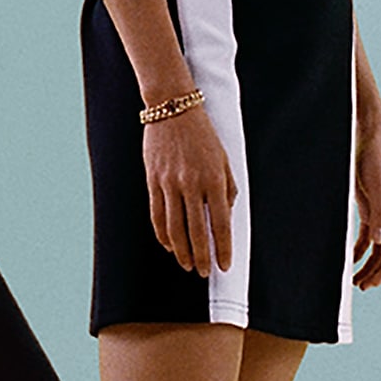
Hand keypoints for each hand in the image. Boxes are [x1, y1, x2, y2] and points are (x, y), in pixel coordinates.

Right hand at [142, 106, 234, 273]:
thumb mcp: (224, 158)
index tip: (224, 266)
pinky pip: (156, 214)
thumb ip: (227, 188)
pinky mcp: (153, 181)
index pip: (220, 224)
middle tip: (202, 272)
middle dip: (200, 257)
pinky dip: (162, 234)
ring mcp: (169, 183)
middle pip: (196, 231)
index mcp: (214, 179)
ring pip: (174, 228)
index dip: (222, 248)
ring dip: (181, 251)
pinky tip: (168, 245)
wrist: (171, 107)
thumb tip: (223, 216)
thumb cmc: (202, 133)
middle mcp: (191, 184)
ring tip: (186, 264)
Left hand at [352, 126, 380, 286]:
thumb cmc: (375, 161)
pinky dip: (361, 250)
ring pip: (379, 248)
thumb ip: (379, 215)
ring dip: (370, 264)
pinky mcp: (371, 210)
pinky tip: (351, 260)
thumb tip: (380, 241)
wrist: (369, 140)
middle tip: (362, 287)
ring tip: (356, 280)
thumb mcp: (377, 187)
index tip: (373, 283)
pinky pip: (368, 237)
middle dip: (377, 272)